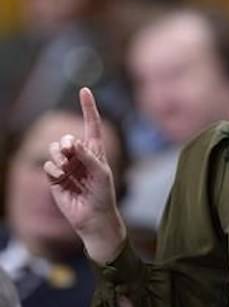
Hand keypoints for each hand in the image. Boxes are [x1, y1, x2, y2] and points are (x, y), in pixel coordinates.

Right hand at [44, 87, 125, 263]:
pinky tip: (61, 179)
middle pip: (66, 137)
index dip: (88, 107)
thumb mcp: (100, 173)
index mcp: (95, 150)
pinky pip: (47, 165)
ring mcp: (66, 166)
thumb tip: (72, 141)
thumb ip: (87, 156)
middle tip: (69, 150)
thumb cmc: (103, 194)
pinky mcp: (55, 177)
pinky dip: (53, 170)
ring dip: (58, 156)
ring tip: (66, 168)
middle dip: (66, 142)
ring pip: (54, 149)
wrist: (92, 216)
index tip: (85, 90)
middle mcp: (80, 155)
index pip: (91, 124)